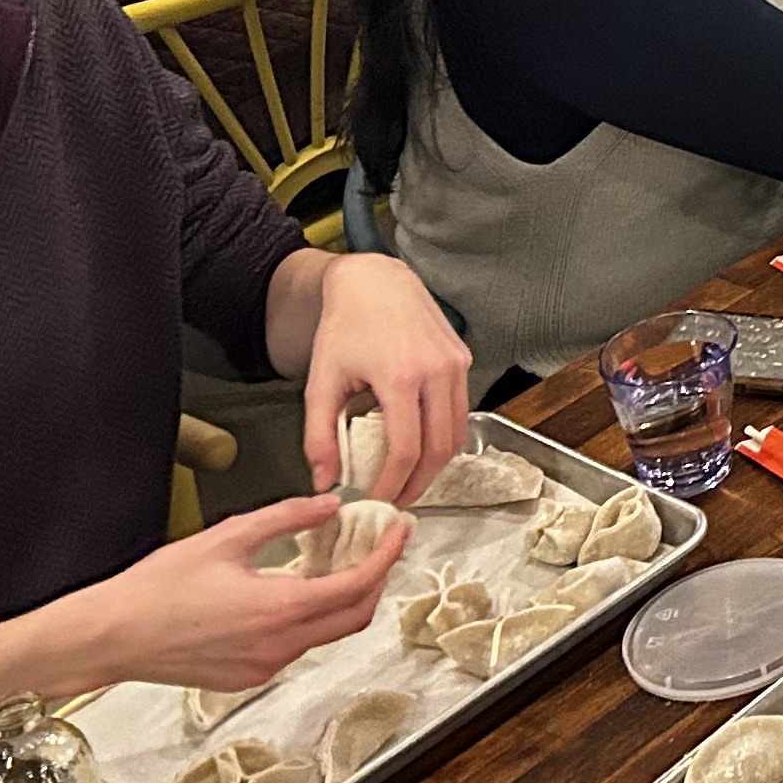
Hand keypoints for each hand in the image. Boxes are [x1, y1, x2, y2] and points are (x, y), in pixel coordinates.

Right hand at [64, 495, 402, 691]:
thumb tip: (329, 505)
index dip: (386, 556)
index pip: (357, 586)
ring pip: (326, 635)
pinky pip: (296, 648)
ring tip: (337, 561)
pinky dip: (310, 619)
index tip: (399, 531)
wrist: (111, 637)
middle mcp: (278, 647)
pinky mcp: (246, 678)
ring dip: (342, 600)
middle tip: (378, 545)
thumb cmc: (156, 589)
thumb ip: (287, 517)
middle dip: (375, 580)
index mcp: (278, 610)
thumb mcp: (227, 536)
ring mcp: (263, 668)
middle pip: (354, 617)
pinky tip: (297, 591)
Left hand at [294, 255, 468, 508]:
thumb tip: (326, 482)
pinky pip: (461, 411)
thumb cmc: (345, 327)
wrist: (375, 281)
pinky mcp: (462, 358)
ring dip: (436, 464)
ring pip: (457, 433)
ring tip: (409, 480)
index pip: (406, 450)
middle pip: (438, 448)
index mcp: (400, 376)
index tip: (377, 501)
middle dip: (418, 483)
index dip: (393, 485)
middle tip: (396, 501)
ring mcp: (455, 363)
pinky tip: (421, 445)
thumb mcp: (321, 382)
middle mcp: (436, 370)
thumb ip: (319, 437)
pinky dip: (444, 437)